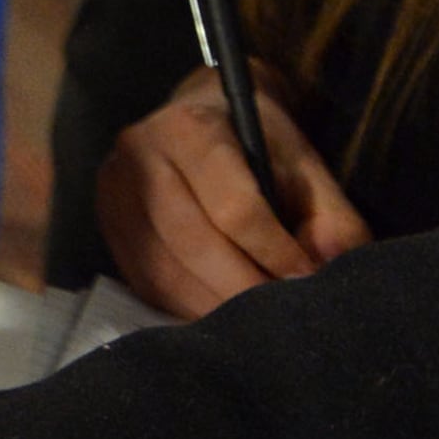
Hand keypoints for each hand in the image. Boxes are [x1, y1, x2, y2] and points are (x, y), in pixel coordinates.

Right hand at [94, 64, 370, 318]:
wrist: (206, 117)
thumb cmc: (261, 145)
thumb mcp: (306, 168)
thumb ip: (331, 219)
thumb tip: (331, 268)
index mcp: (189, 128)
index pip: (233, 207)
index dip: (276, 253)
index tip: (309, 280)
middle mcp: (138, 154)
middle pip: (193, 242)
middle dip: (245, 288)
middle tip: (286, 317)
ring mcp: (112, 191)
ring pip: (164, 269)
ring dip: (216, 306)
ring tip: (258, 322)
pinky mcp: (107, 225)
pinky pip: (146, 282)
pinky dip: (187, 307)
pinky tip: (222, 314)